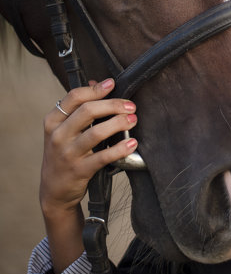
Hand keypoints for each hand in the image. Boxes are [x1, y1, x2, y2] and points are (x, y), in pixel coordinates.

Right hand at [40, 78, 137, 219]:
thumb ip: (78, 108)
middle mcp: (58, 136)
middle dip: (113, 105)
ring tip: (133, 120)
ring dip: (118, 123)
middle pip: (87, 111)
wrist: (54, 190)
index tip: (112, 84)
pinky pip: (103, 157)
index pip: (74, 97)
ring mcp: (68, 154)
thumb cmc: (63, 154)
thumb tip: (96, 83)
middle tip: (131, 106)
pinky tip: (132, 143)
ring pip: (96, 133)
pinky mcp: (80, 170)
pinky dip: (120, 149)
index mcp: (53, 121)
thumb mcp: (63, 130)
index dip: (95, 89)